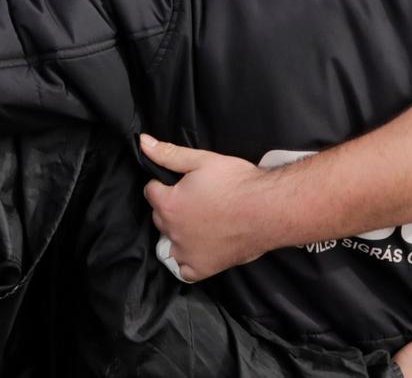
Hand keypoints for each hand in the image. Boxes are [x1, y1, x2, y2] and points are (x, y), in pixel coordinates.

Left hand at [140, 133, 271, 281]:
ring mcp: (186, 253)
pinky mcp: (202, 268)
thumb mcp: (202, 160)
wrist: (268, 210)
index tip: (182, 184)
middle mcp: (173, 231)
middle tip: (195, 200)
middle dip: (171, 207)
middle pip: (160, 217)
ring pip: (170, 242)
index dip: (165, 184)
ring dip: (179, 233)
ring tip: (201, 221)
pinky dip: (188, 259)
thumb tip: (143, 143)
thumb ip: (169, 154)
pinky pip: (184, 268)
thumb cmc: (237, 183)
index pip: (151, 191)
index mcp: (169, 204)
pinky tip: (201, 246)